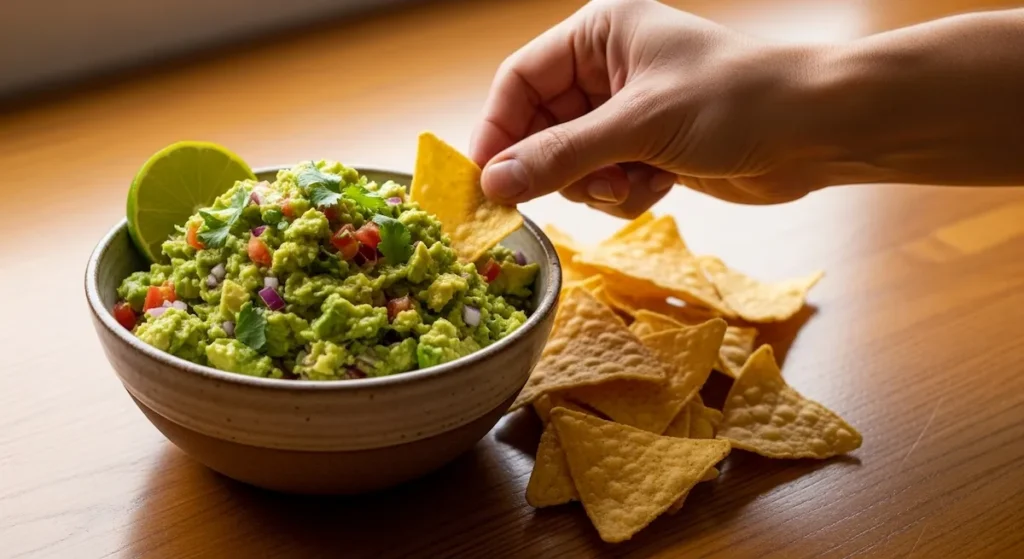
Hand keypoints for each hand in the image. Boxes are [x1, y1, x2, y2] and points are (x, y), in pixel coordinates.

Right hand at [470, 0, 824, 216]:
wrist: (816, 131)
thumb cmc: (736, 101)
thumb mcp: (639, 125)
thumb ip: (561, 156)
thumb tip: (494, 184)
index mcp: (599, 35)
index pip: (520, 80)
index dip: (498, 129)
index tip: (485, 179)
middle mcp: (607, 69)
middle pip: (541, 127)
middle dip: (558, 165)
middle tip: (576, 189)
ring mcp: (627, 111)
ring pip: (571, 162)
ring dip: (596, 183)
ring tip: (634, 180)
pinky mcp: (647, 147)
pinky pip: (604, 180)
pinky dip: (624, 192)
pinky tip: (660, 184)